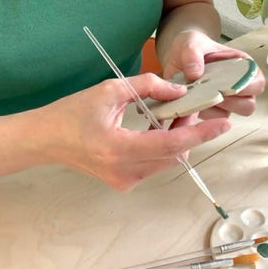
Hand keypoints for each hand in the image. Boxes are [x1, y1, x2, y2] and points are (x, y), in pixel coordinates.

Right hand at [34, 73, 230, 190]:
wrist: (45, 139)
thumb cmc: (73, 112)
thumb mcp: (110, 90)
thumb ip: (148, 86)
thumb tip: (179, 89)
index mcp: (119, 149)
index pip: (171, 144)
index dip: (200, 134)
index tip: (222, 124)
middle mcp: (125, 172)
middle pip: (174, 154)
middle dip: (189, 132)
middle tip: (192, 107)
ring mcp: (125, 181)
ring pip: (166, 161)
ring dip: (176, 139)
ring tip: (173, 114)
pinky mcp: (124, 183)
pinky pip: (154, 164)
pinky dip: (162, 146)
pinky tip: (157, 127)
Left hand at [161, 30, 265, 118]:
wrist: (178, 58)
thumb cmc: (193, 47)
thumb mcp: (191, 43)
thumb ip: (192, 53)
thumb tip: (195, 74)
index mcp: (243, 67)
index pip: (257, 82)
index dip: (247, 87)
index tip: (228, 85)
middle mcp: (238, 86)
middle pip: (248, 105)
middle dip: (231, 103)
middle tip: (212, 93)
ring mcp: (226, 101)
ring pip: (229, 115)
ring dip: (214, 109)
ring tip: (198, 95)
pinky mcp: (211, 110)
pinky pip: (210, 120)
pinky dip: (200, 113)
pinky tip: (190, 101)